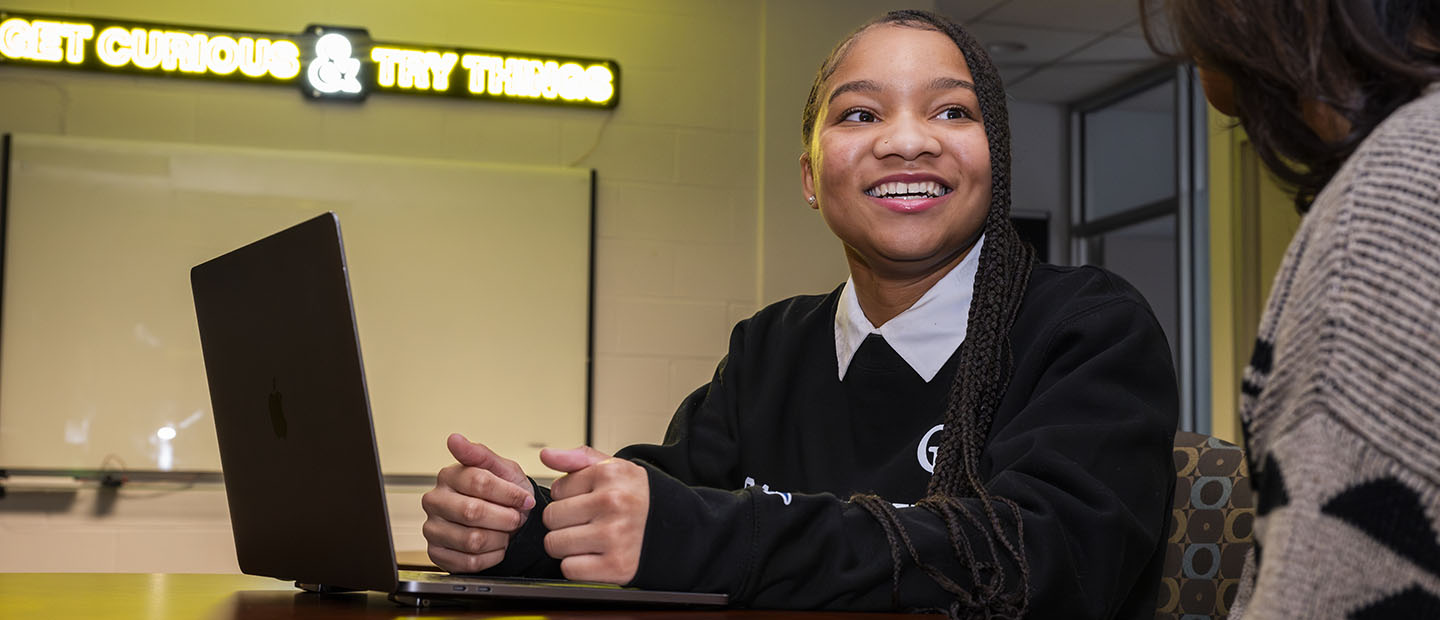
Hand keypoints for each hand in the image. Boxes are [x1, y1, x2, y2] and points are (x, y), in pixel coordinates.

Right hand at [421, 433, 535, 572]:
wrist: (507, 523)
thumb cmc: (503, 495)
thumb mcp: (501, 469)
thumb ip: (480, 454)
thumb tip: (454, 439)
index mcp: (449, 476)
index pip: (479, 482)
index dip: (508, 493)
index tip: (525, 499)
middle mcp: (435, 501)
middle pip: (473, 511)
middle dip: (504, 518)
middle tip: (516, 518)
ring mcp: (432, 528)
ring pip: (472, 540)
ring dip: (500, 538)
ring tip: (506, 531)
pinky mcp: (436, 553)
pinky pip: (468, 562)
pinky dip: (491, 556)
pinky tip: (495, 546)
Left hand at [540, 446, 649, 583]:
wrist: (675, 526)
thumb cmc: (637, 497)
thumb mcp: (613, 467)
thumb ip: (577, 459)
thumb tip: (547, 455)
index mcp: (609, 474)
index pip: (556, 490)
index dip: (569, 498)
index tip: (587, 502)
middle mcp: (613, 502)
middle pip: (551, 518)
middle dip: (564, 522)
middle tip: (587, 522)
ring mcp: (614, 535)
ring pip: (555, 544)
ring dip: (568, 545)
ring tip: (590, 539)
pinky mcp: (616, 565)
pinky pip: (569, 568)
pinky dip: (578, 566)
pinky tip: (595, 555)